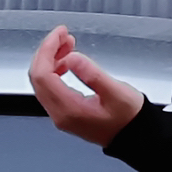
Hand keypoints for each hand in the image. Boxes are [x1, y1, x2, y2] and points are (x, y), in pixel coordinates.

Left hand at [30, 26, 143, 142]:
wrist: (134, 137)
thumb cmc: (128, 119)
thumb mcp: (116, 92)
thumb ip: (92, 74)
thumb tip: (72, 58)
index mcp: (69, 110)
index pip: (43, 75)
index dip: (48, 49)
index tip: (60, 33)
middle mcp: (59, 114)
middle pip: (38, 77)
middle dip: (47, 51)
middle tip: (63, 34)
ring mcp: (60, 114)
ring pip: (42, 81)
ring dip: (50, 58)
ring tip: (67, 44)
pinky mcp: (64, 112)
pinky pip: (50, 87)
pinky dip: (54, 69)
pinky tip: (67, 59)